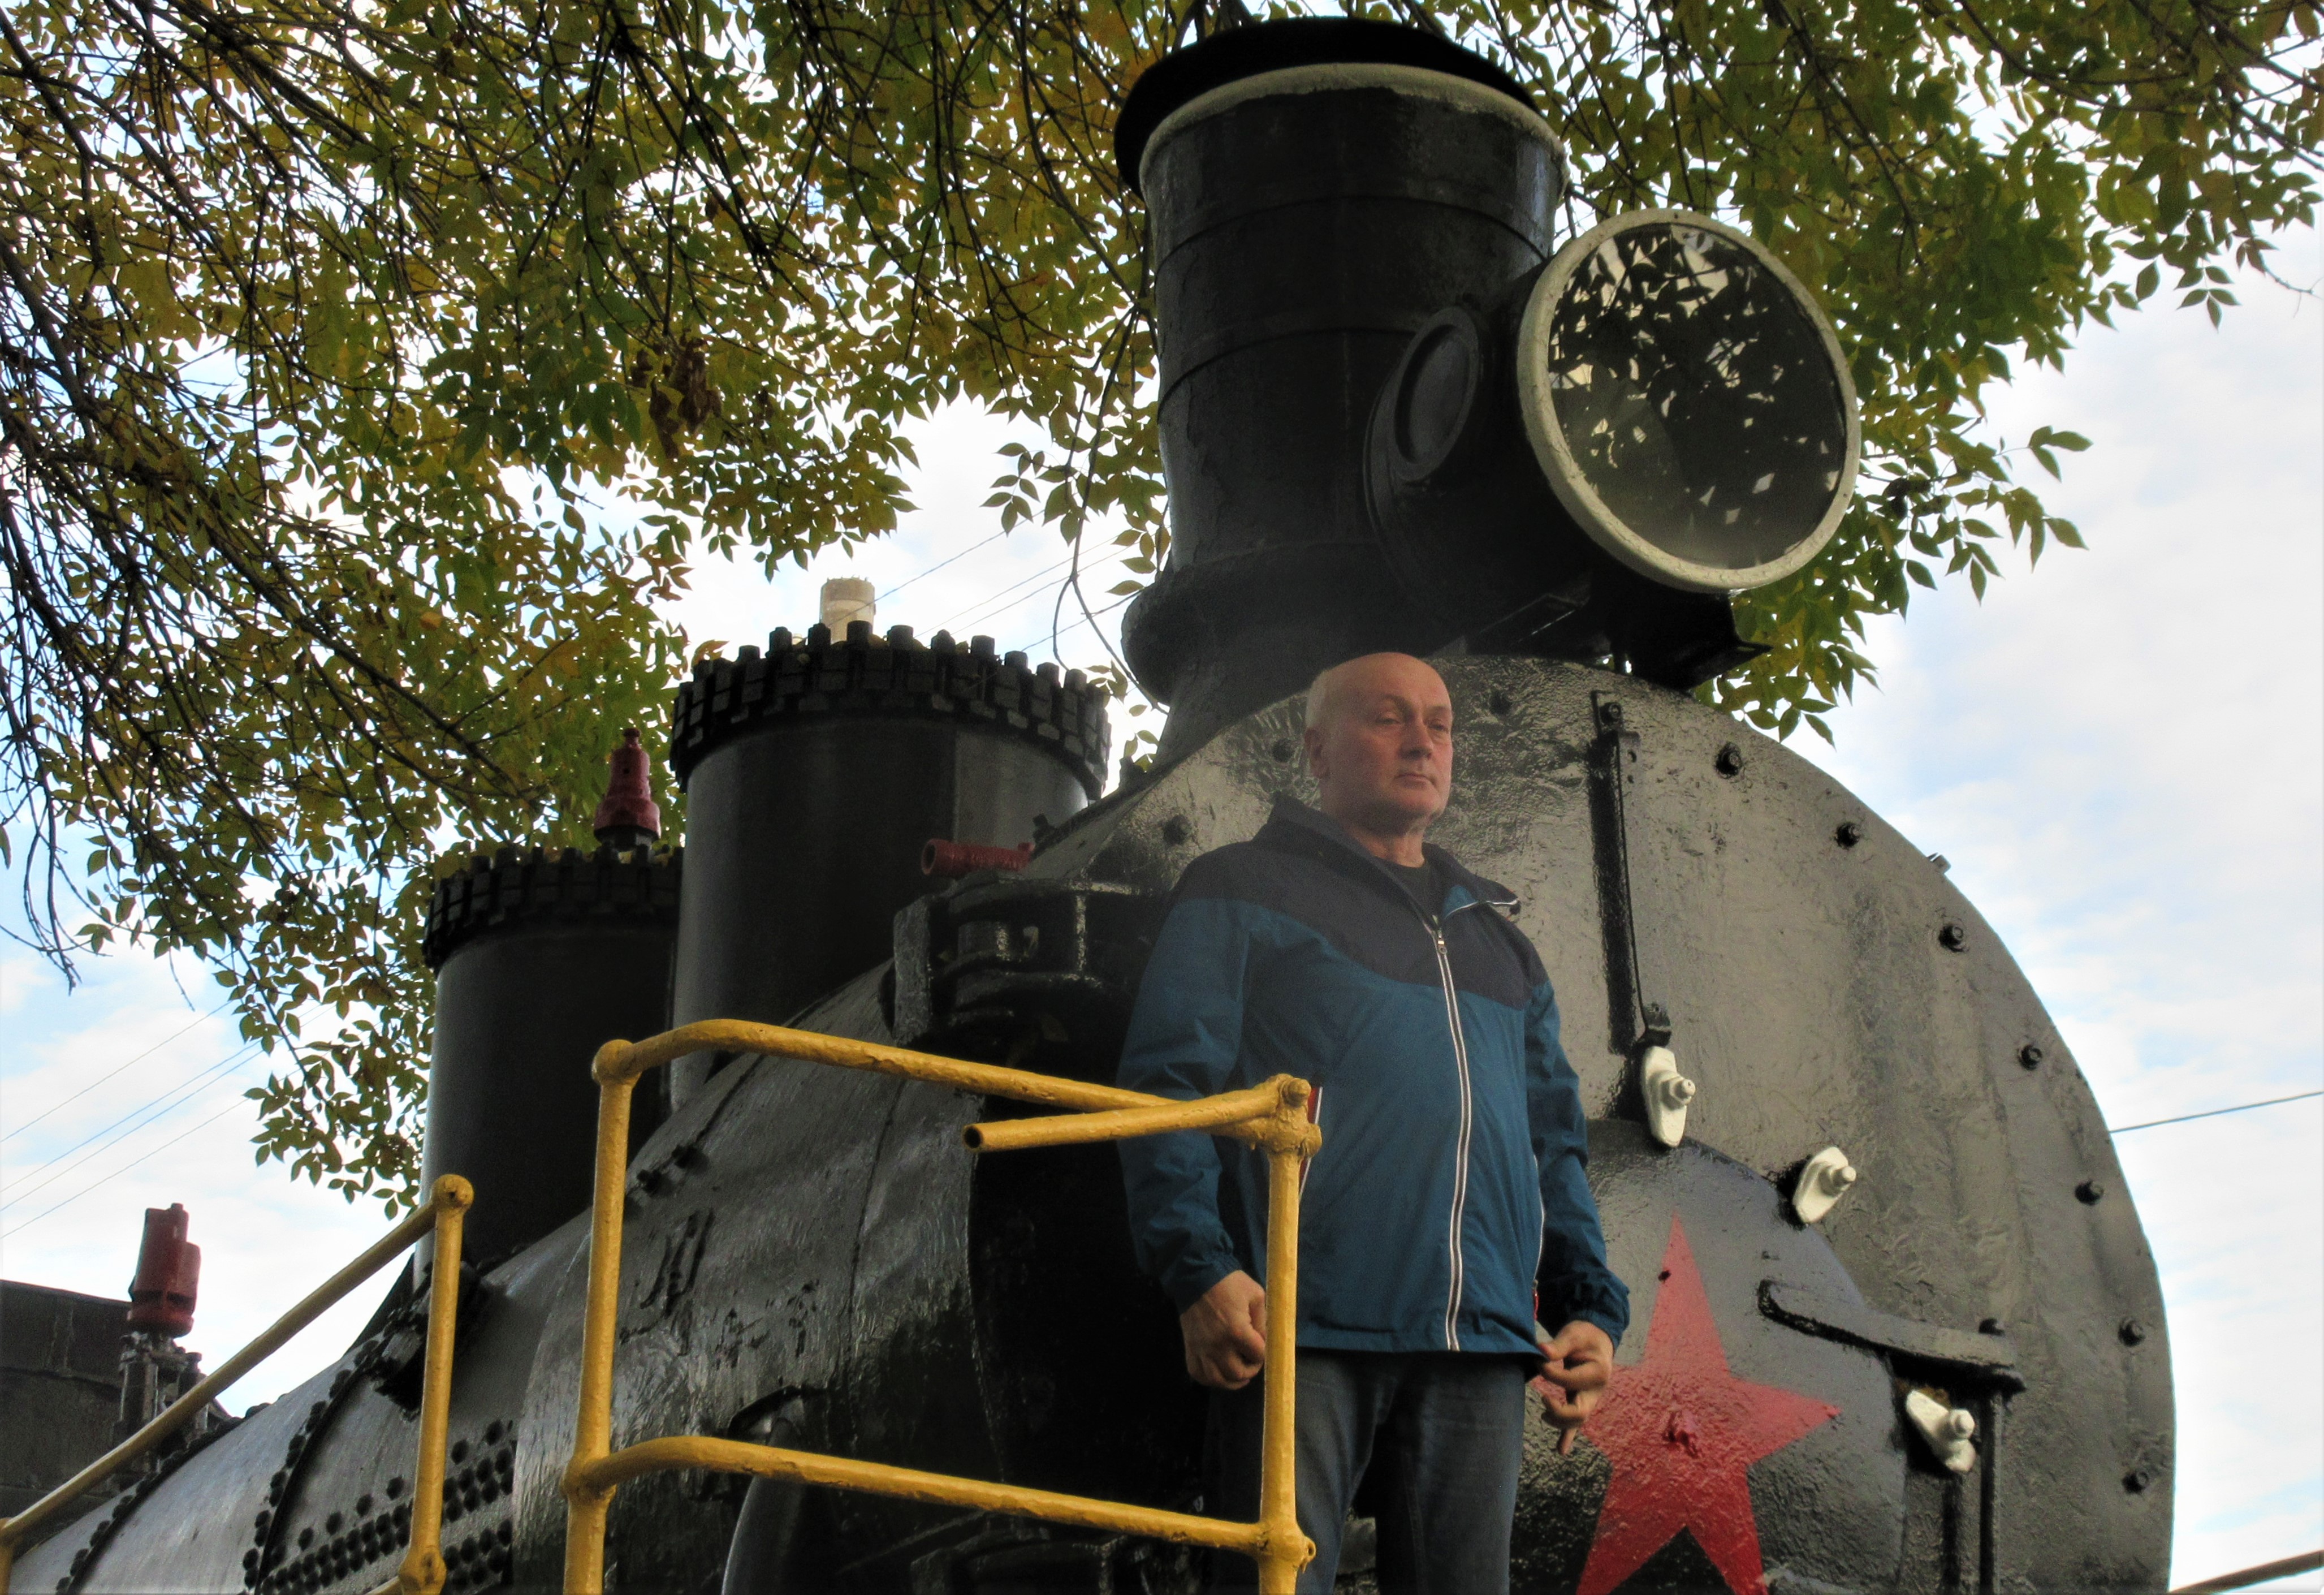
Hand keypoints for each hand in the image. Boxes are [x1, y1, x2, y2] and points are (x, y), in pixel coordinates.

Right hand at [1181, 1270, 1268, 1389]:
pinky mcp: (1190, 1348)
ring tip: (1238, 1374)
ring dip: (1231, 1381)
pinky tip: (1219, 1373)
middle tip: (1251, 1360)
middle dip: (1250, 1370)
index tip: (1261, 1346)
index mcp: (1237, 1331)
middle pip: (1237, 1374)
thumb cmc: (1229, 1283)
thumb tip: (1264, 1341)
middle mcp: (1218, 1345)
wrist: (1197, 1276)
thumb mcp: (1256, 1295)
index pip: (1258, 1356)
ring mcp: (1202, 1349)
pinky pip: (1198, 1374)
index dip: (1263, 1353)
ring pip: (1217, 1380)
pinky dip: (1209, 1379)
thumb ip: (1263, 1321)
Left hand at [1533, 1319, 1614, 1454]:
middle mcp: (1597, 1391)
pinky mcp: (1583, 1402)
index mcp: (1598, 1373)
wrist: (1597, 1339)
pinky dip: (1568, 1437)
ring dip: (1560, 1422)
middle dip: (1559, 1410)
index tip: (1537, 1359)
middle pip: (1580, 1412)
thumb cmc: (1585, 1336)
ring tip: (1543, 1415)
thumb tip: (1541, 1352)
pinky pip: (1576, 1424)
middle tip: (1542, 1398)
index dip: (1549, 1373)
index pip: (1570, 1381)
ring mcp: (1591, 1399)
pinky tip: (1560, 1451)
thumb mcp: (1574, 1334)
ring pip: (1578, 1421)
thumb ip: (1559, 1345)